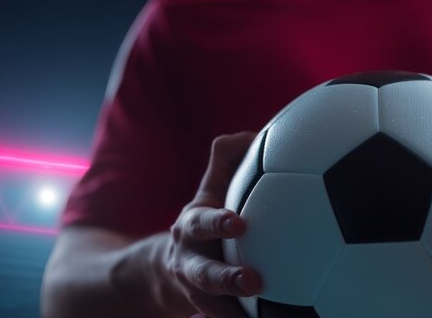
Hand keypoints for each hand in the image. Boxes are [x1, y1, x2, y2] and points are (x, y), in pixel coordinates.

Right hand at [161, 133, 262, 316]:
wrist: (168, 270)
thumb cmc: (206, 220)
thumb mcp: (209, 192)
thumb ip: (230, 160)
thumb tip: (262, 131)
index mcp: (193, 226)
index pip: (202, 222)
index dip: (217, 222)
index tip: (238, 224)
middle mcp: (191, 260)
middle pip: (203, 274)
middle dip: (224, 278)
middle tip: (253, 281)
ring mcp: (198, 292)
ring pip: (212, 306)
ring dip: (233, 312)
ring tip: (261, 313)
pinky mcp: (211, 313)